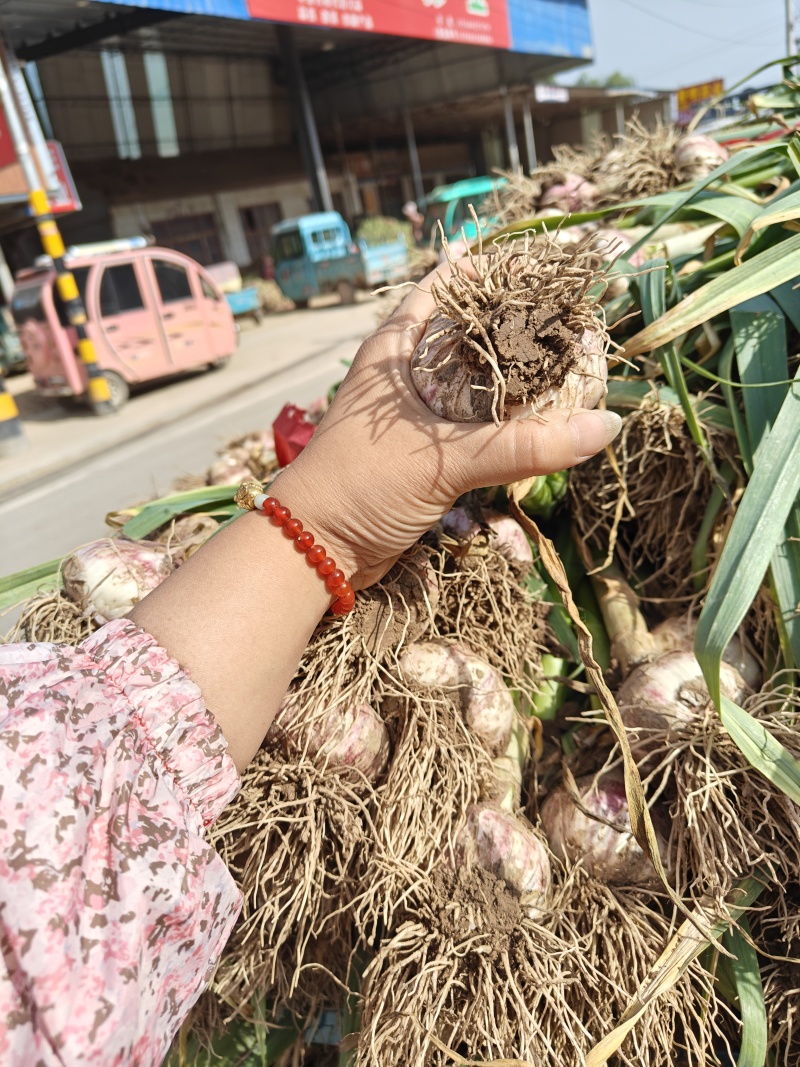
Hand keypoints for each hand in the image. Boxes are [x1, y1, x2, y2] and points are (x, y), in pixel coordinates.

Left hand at [130, 263, 621, 769]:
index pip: (448, 287)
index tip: (546, 261)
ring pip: (476, 382)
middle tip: (576, 316)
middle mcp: (407, 373)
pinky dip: (507, 422)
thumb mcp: (442, 459)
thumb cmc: (361, 486)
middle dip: (519, 326)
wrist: (314, 550)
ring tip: (573, 362)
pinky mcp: (425, 453)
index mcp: (396, 350)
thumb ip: (521, 446)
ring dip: (517, 378)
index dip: (494, 270)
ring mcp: (416, 415)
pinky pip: (475, 426)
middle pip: (471, 334)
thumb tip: (603, 426)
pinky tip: (544, 420)